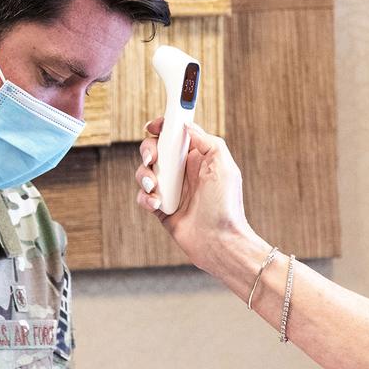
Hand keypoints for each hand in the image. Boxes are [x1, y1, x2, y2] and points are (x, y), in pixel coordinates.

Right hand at [134, 118, 258, 277]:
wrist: (219, 242)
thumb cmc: (225, 206)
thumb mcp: (223, 166)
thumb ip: (206, 141)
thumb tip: (186, 126)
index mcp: (198, 157)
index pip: (177, 134)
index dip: (164, 126)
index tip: (154, 126)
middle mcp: (183, 171)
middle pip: (155, 150)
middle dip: (148, 151)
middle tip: (152, 159)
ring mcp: (170, 189)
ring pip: (145, 172)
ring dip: (144, 176)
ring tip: (154, 188)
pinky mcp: (160, 207)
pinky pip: (143, 196)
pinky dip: (145, 198)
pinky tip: (156, 204)